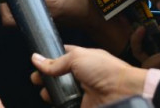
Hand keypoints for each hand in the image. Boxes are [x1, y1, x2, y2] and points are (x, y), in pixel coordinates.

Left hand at [0, 0, 130, 53]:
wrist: (94, 17)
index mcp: (48, 7)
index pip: (20, 8)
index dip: (7, 0)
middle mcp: (40, 17)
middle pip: (11, 20)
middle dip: (3, 5)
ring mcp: (40, 21)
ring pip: (16, 20)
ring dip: (10, 6)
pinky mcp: (41, 20)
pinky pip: (24, 16)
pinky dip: (18, 7)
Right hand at [31, 46, 146, 107]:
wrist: (122, 92)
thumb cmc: (106, 70)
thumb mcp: (77, 58)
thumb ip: (56, 62)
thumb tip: (36, 59)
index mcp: (83, 59)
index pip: (63, 56)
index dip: (50, 58)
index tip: (37, 62)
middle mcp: (82, 75)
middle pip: (59, 77)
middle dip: (46, 78)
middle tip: (36, 80)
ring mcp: (82, 92)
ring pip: (61, 94)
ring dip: (50, 94)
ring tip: (45, 94)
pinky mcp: (83, 106)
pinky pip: (67, 107)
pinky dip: (58, 106)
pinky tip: (52, 103)